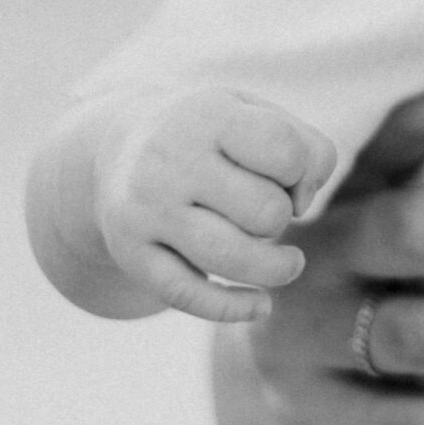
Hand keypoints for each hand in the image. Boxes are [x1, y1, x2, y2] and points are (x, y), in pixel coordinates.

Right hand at [94, 87, 337, 325]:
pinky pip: (188, 295)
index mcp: (208, 116)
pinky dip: (233, 309)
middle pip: (266, 212)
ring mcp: (146, 210)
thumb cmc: (211, 137)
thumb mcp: (257, 115)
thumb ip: (307, 147)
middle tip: (267, 210)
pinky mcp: (131, 253)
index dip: (304, 171)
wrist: (116, 151)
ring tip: (288, 263)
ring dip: (276, 269)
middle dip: (283, 217)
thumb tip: (304, 203)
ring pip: (232, 258)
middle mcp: (170, 161)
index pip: (285, 151)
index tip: (289, 176)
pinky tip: (261, 305)